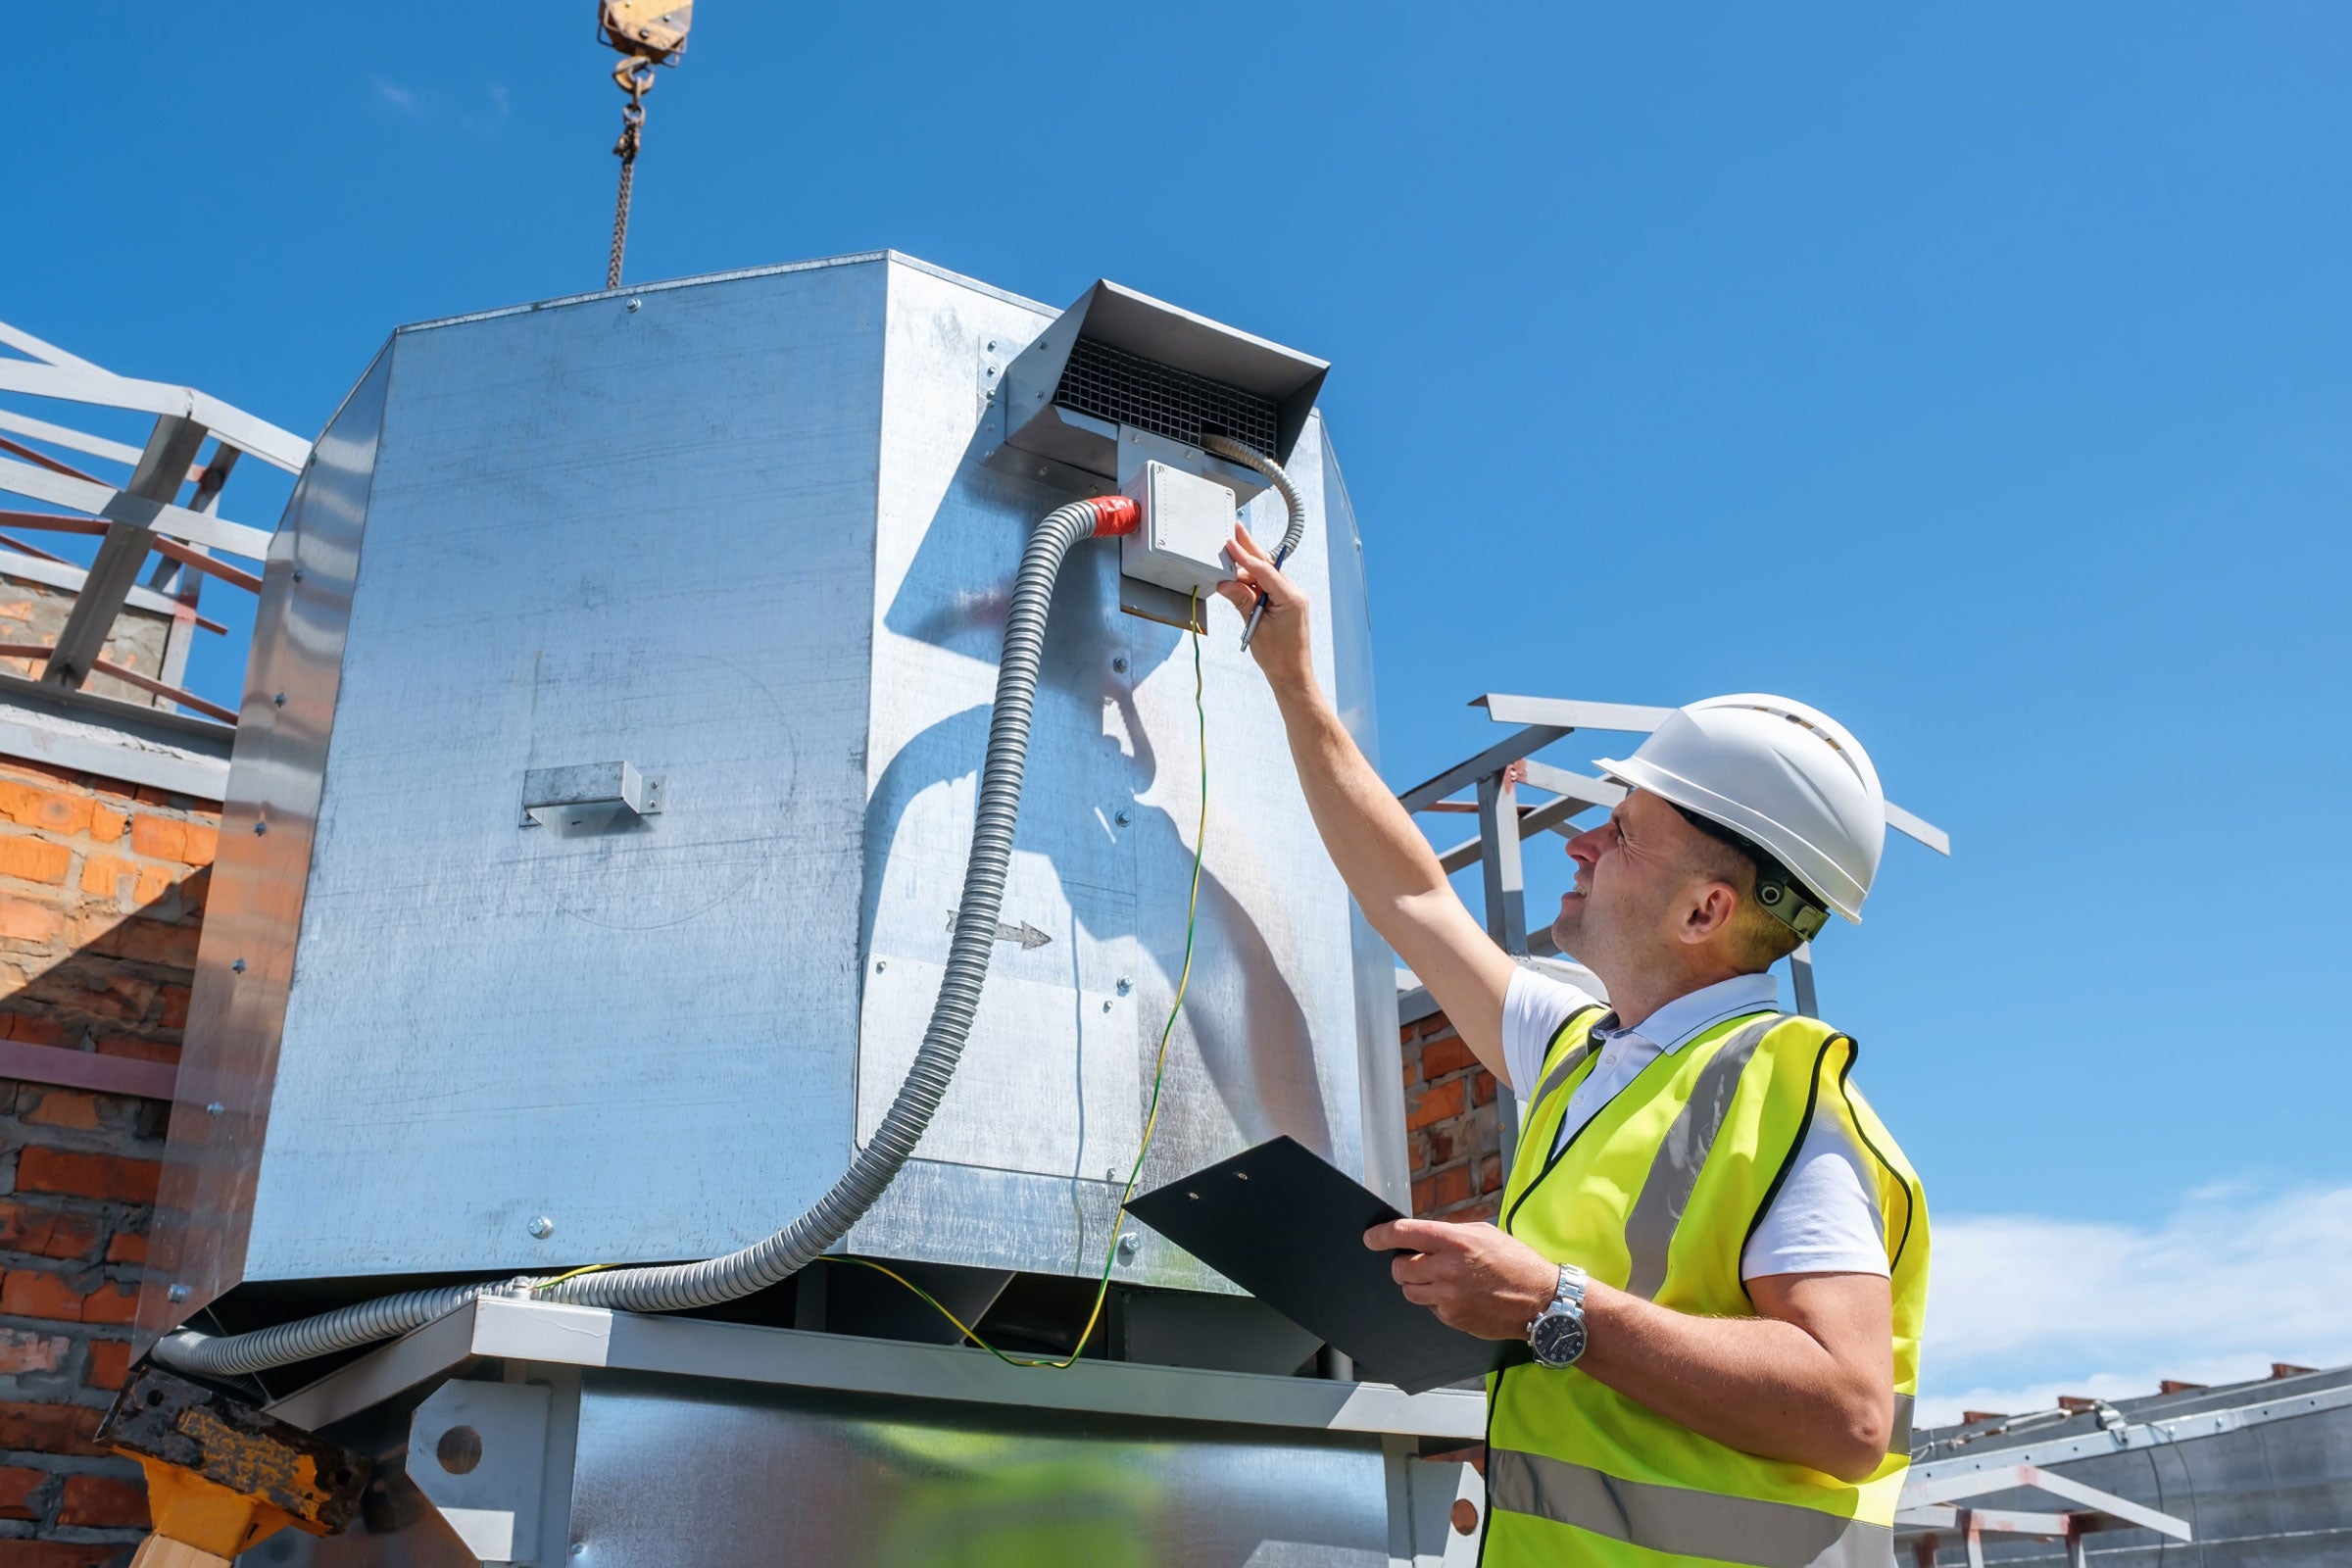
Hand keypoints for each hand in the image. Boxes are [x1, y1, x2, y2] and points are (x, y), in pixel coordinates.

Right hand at [1214, 523, 1313, 689]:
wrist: (1292, 676)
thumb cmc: (1278, 656)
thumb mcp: (1255, 626)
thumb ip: (1242, 601)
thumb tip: (1225, 582)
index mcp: (1291, 598)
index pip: (1264, 571)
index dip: (1245, 557)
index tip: (1230, 543)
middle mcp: (1294, 594)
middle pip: (1268, 566)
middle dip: (1251, 548)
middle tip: (1236, 529)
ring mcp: (1291, 598)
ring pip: (1266, 575)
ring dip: (1247, 567)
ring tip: (1229, 555)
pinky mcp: (1285, 604)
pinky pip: (1267, 587)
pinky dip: (1252, 581)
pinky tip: (1238, 576)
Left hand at [1365, 1217, 1562, 1340]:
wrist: (1540, 1300)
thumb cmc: (1515, 1263)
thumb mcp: (1484, 1234)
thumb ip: (1450, 1234)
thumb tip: (1422, 1237)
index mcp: (1455, 1241)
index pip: (1404, 1234)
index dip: (1381, 1236)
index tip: (1370, 1238)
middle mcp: (1447, 1268)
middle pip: (1400, 1268)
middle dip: (1403, 1264)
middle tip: (1417, 1263)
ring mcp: (1448, 1297)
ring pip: (1409, 1291)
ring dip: (1417, 1284)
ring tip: (1440, 1279)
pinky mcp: (1452, 1318)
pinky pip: (1430, 1308)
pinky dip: (1436, 1301)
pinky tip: (1458, 1295)